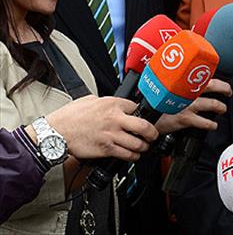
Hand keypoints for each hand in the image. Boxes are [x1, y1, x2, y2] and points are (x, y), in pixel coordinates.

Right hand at [40, 95, 158, 160]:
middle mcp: (115, 119)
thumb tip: (116, 104)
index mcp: (112, 104)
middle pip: (145, 126)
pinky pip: (126, 155)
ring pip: (138, 144)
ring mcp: (111, 135)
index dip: (141, 114)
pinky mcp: (106, 149)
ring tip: (143, 146)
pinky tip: (133, 155)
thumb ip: (106, 102)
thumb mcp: (90, 100)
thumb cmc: (69, 117)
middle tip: (153, 135)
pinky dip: (133, 156)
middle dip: (152, 132)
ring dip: (144, 147)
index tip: (142, 118)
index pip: (137, 108)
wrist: (55, 133)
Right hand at [155, 78, 231, 134]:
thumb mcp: (160, 88)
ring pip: (213, 104)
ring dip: (221, 107)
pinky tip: (213, 126)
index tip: (218, 78)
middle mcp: (187, 92)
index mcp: (182, 83)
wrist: (142, 115)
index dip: (213, 75)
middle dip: (224, 88)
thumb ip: (171, 83)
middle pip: (213, 86)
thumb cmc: (149, 101)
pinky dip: (211, 125)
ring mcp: (188, 106)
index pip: (202, 74)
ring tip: (222, 109)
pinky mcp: (185, 119)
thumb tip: (175, 78)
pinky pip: (204, 123)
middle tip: (228, 92)